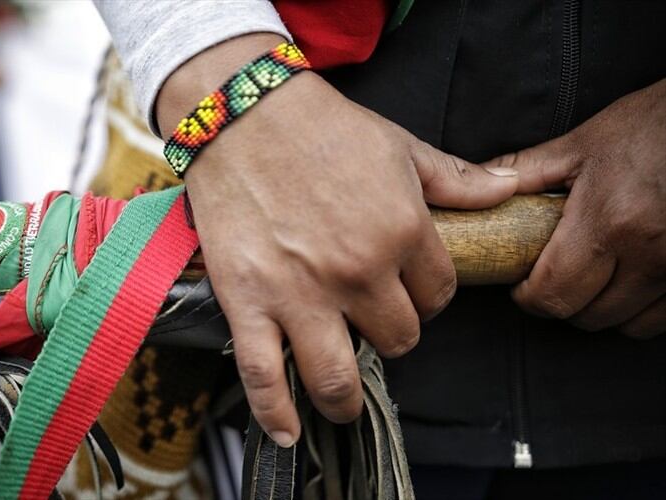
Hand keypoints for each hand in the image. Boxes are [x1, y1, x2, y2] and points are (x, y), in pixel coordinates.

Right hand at [157, 34, 518, 446]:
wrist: (242, 115)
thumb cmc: (321, 127)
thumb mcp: (398, 146)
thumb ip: (456, 179)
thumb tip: (507, 190)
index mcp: (402, 232)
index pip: (437, 298)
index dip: (427, 300)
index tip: (409, 294)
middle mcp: (358, 271)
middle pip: (397, 340)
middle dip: (390, 335)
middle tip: (370, 323)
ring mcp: (301, 294)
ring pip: (338, 375)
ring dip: (344, 397)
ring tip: (341, 400)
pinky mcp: (249, 303)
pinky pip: (263, 374)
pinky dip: (275, 412)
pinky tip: (288, 430)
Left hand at [483, 79, 665, 337]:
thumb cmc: (654, 126)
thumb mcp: (585, 143)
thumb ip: (527, 171)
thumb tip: (476, 184)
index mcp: (609, 220)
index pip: (554, 293)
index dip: (529, 297)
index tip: (522, 286)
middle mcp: (651, 253)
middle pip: (589, 316)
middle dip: (563, 303)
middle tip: (555, 278)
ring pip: (630, 325)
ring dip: (605, 310)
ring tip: (595, 278)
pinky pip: (664, 319)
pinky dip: (643, 309)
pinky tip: (632, 281)